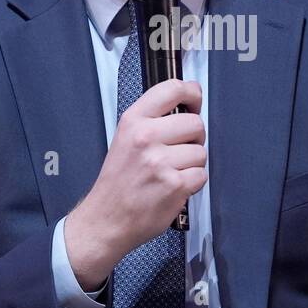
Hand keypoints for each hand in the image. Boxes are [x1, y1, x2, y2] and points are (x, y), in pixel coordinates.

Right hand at [65, 78, 205, 287]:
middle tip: (179, 150)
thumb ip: (151, 121)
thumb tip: (186, 107)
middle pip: (195, 123)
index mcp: (133, 121)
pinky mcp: (174, 185)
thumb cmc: (118, 182)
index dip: (191, 94)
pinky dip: (193, 183)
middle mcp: (146, 137)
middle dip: (194, 138)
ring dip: (192, 164)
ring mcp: (160, 162)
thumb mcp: (124, 139)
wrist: (106, 219)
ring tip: (171, 172)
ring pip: (201, 152)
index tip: (194, 102)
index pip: (172, 89)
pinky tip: (175, 187)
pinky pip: (201, 175)